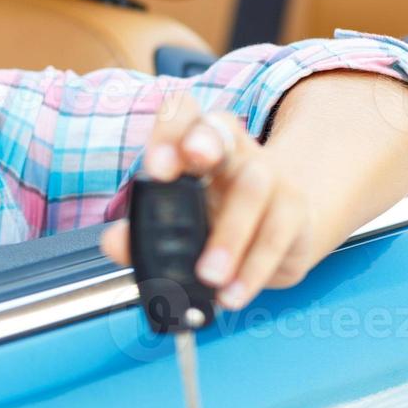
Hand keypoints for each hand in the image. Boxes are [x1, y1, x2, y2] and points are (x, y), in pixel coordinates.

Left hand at [100, 93, 316, 310]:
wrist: (277, 235)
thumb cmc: (213, 218)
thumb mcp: (174, 222)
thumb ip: (138, 231)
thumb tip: (114, 242)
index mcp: (194, 142)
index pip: (182, 113)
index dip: (168, 131)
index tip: (155, 167)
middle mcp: (233, 150)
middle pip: (220, 129)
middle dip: (200, 144)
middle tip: (167, 175)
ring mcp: (269, 176)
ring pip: (252, 187)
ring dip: (227, 236)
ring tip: (207, 274)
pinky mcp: (294, 212)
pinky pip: (276, 235)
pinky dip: (252, 270)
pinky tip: (232, 293)